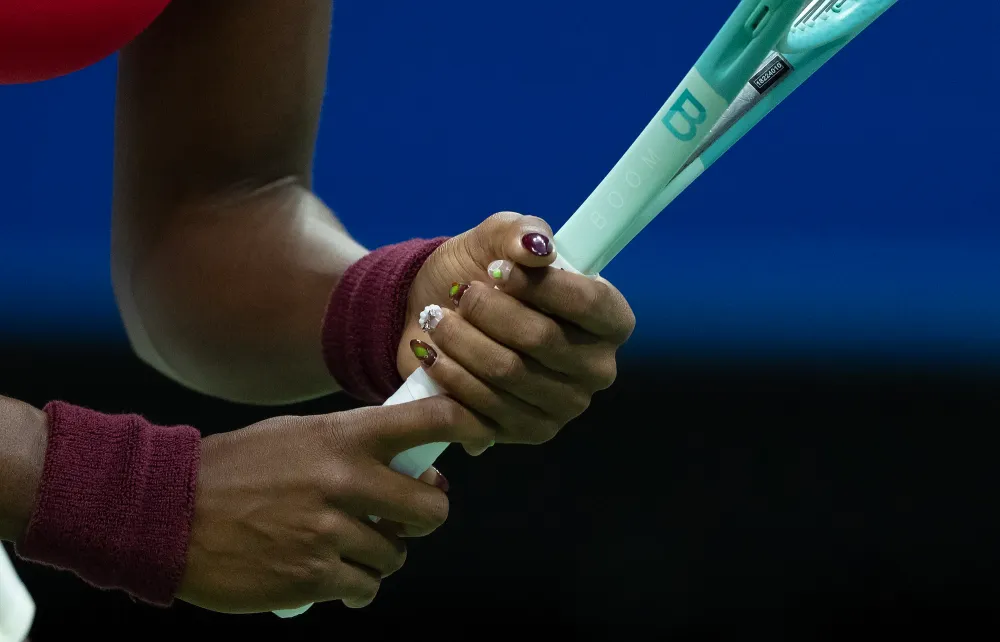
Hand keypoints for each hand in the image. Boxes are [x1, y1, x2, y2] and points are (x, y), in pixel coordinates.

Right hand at [175, 397, 490, 612]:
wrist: (170, 512)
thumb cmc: (238, 468)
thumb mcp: (299, 437)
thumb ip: (356, 444)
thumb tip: (414, 466)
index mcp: (346, 436)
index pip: (432, 421)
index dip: (467, 424)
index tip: (478, 432)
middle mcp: (347, 481)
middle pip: (432, 510)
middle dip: (421, 516)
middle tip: (400, 514)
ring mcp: (331, 532)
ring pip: (395, 555)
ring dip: (379, 554)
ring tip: (342, 542)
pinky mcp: (313, 577)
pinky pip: (364, 588)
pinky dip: (353, 585)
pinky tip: (328, 572)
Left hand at [398, 212, 634, 451]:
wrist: (436, 313)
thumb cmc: (481, 274)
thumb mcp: (498, 237)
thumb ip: (521, 232)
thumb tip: (536, 249)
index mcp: (609, 320)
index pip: (589, 304)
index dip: (539, 285)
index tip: (496, 269)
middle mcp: (596, 368)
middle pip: (541, 339)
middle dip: (487, 311)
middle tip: (459, 293)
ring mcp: (563, 406)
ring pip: (506, 372)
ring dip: (460, 339)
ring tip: (436, 318)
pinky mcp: (524, 433)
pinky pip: (481, 408)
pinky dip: (448, 375)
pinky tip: (431, 353)